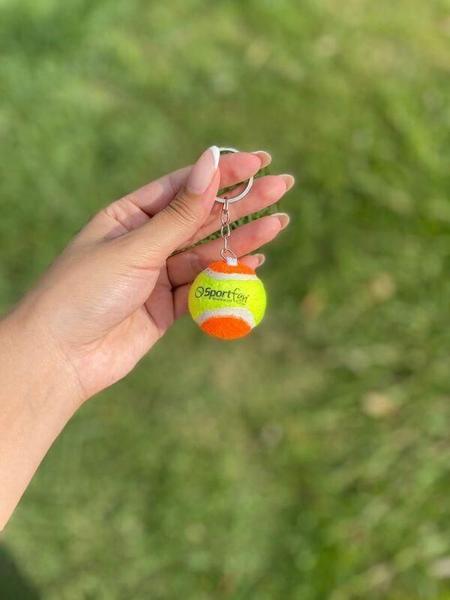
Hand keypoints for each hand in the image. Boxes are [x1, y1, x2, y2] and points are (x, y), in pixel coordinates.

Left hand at [9, 147, 292, 403]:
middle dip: (241, 202)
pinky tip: (256, 260)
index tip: (258, 162)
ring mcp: (157, 275)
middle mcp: (145, 241)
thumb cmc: (86, 291)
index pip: (183, 186)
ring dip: (242, 239)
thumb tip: (210, 164)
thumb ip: (179, 214)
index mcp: (129, 215)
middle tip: (282, 186)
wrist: (61, 357)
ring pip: (207, 252)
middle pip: (201, 217)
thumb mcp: (135, 247)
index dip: (222, 173)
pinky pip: (204, 286)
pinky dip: (229, 275)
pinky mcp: (166, 307)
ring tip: (280, 222)